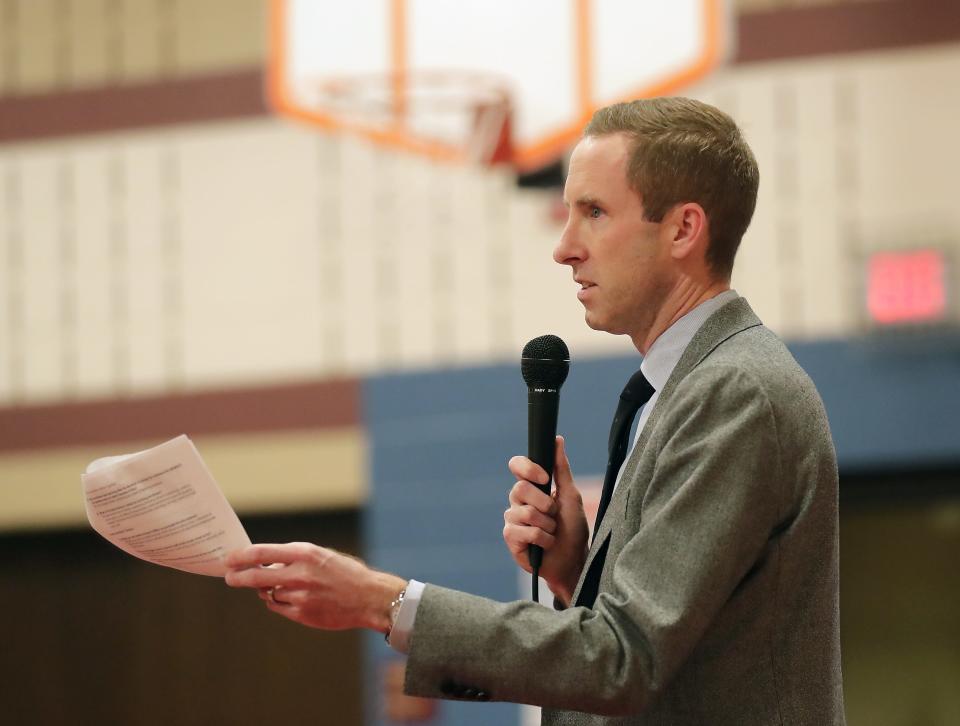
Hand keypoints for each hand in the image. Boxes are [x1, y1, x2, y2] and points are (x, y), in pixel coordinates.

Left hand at [224, 542, 405, 632]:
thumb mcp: (320, 555)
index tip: (229, 559)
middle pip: (255, 577)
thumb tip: (265, 564)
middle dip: (237, 577)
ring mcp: (300, 596)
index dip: (241, 556)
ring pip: (267, 593)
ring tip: (285, 587)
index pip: (262, 553)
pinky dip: (278, 602)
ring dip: (267, 590)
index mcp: (305, 554)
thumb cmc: (345, 573)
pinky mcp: (302, 614)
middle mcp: (300, 574)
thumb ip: (293, 558)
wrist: (369, 597)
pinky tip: (291, 598)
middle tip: (229, 577)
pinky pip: (278, 607)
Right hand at [503, 436, 587, 605]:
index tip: (544, 477)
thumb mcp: (570, 495)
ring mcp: (512, 520)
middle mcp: (518, 501)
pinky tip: (545, 544)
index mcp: (531, 487)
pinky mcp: (511, 539)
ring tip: (552, 532)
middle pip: (520, 488)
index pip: (517, 466)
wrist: (574, 560)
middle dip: (544, 503)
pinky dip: (541, 538)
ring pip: (524, 512)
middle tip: (554, 514)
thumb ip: (561, 469)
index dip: (527, 468)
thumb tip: (557, 439)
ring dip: (547, 524)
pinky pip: (523, 531)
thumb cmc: (573, 529)